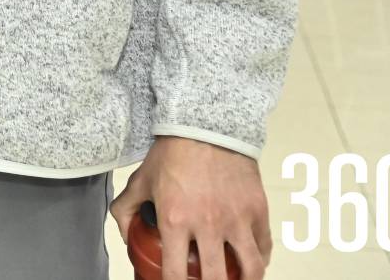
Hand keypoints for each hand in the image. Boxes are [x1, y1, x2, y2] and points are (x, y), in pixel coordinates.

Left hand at [111, 136, 268, 279]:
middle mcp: (208, 225)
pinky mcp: (257, 211)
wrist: (206, 126)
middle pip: (216, 279)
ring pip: (249, 269)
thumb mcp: (140, 181)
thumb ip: (126, 209)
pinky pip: (264, 246)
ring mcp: (237, 220)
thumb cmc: (173, 153)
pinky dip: (259, 259)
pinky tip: (251, 262)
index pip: (175, 273)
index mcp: (176, 220)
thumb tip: (126, 233)